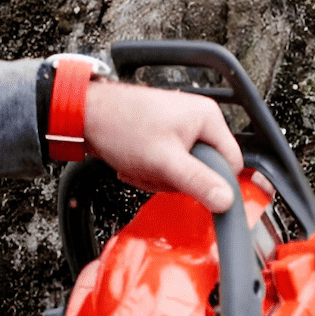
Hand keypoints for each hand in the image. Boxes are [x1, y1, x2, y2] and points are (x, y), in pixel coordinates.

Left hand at [83, 81, 243, 211]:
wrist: (82, 114)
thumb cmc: (120, 125)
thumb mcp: (164, 161)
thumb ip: (198, 182)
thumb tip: (226, 200)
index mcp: (208, 118)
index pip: (232, 162)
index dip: (214, 181)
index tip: (192, 188)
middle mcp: (198, 118)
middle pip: (206, 167)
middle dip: (178, 178)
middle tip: (157, 172)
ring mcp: (180, 126)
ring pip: (185, 169)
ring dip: (161, 176)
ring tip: (142, 166)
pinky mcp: (163, 135)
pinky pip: (169, 164)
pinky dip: (151, 170)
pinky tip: (136, 163)